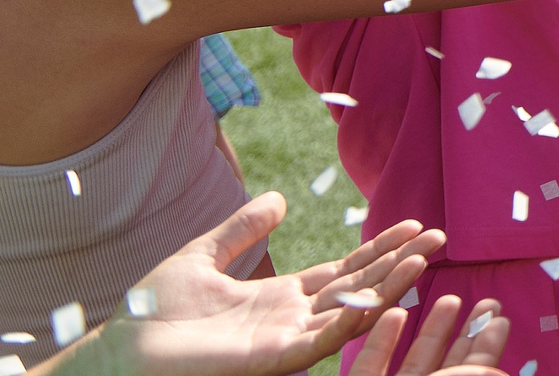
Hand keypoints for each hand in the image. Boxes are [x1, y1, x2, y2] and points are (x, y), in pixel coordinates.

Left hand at [87, 192, 443, 375]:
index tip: (414, 225)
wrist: (119, 349)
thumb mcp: (204, 255)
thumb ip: (242, 229)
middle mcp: (291, 320)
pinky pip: (322, 341)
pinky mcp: (270, 360)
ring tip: (423, 260)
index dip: (380, 250)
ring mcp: (284, 341)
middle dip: (400, 263)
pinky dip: (353, 318)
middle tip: (439, 237)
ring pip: (351, 312)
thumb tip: (278, 197)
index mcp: (280, 298)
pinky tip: (377, 296)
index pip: (344, 271)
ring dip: (388, 288)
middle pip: (359, 287)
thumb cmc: (153, 310)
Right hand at [345, 293, 508, 375]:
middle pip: (445, 365)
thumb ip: (474, 373)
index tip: (500, 319)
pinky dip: (380, 340)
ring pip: (412, 363)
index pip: (470, 373)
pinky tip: (394, 312)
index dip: (485, 348)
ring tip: (451, 299)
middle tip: (487, 302)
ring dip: (431, 331)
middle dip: (466, 333)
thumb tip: (498, 356)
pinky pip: (369, 366)